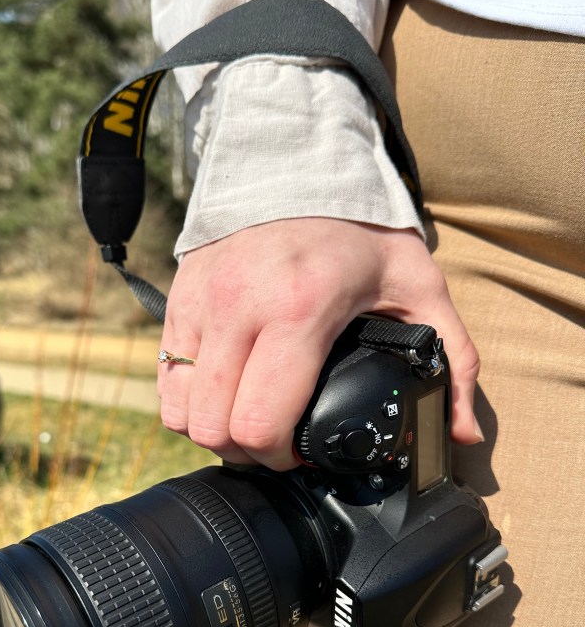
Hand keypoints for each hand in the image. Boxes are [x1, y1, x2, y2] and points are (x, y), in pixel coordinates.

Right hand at [158, 218, 481, 468]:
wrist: (298, 167)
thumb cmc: (360, 233)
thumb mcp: (420, 287)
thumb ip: (455, 361)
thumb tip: (461, 433)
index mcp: (300, 311)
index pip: (261, 422)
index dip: (279, 458)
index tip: (301, 455)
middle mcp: (239, 309)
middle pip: (214, 428)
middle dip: (244, 451)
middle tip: (274, 443)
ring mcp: (201, 304)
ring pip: (180, 410)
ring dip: (211, 429)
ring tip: (245, 419)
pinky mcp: (178, 300)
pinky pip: (165, 377)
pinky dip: (188, 399)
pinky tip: (222, 391)